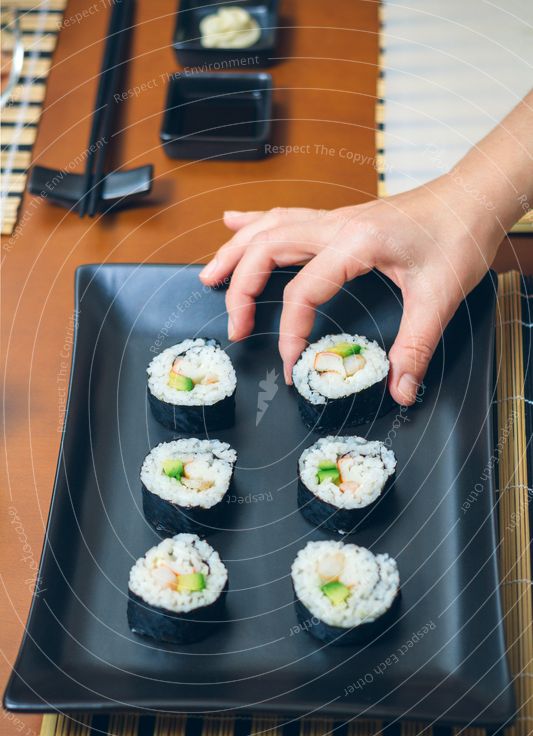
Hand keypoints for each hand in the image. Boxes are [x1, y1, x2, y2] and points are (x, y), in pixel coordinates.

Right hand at [200, 176, 500, 404]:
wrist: (472, 197)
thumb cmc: (458, 235)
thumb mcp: (440, 296)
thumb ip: (415, 346)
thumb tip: (400, 389)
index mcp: (357, 242)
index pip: (304, 290)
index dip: (291, 332)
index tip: (290, 364)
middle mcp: (337, 225)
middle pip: (267, 248)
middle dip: (242, 289)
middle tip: (234, 327)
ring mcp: (335, 219)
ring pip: (268, 227)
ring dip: (235, 252)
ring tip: (210, 277)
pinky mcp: (338, 220)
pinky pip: (285, 217)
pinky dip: (254, 222)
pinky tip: (233, 223)